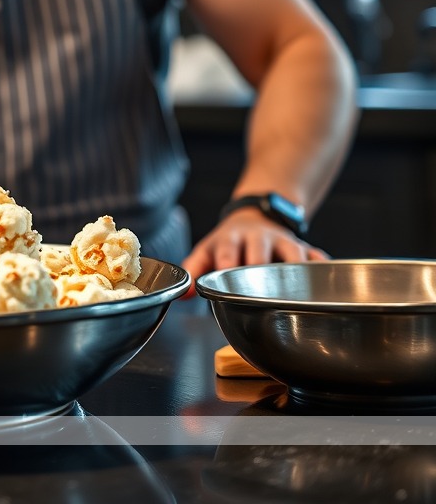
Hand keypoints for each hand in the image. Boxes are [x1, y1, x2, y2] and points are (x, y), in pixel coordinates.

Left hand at [180, 210, 327, 296]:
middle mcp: (259, 238)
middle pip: (260, 253)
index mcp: (232, 238)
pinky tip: (327, 287)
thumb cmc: (228, 242)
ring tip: (298, 294)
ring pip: (293, 255)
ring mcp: (285, 242)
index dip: (227, 262)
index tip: (226, 274)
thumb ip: (193, 270)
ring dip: (295, 271)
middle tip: (262, 292)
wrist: (254, 215)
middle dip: (260, 269)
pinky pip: (319, 258)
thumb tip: (183, 295)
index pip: (227, 250)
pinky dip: (324, 270)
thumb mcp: (206, 250)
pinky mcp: (306, 249)